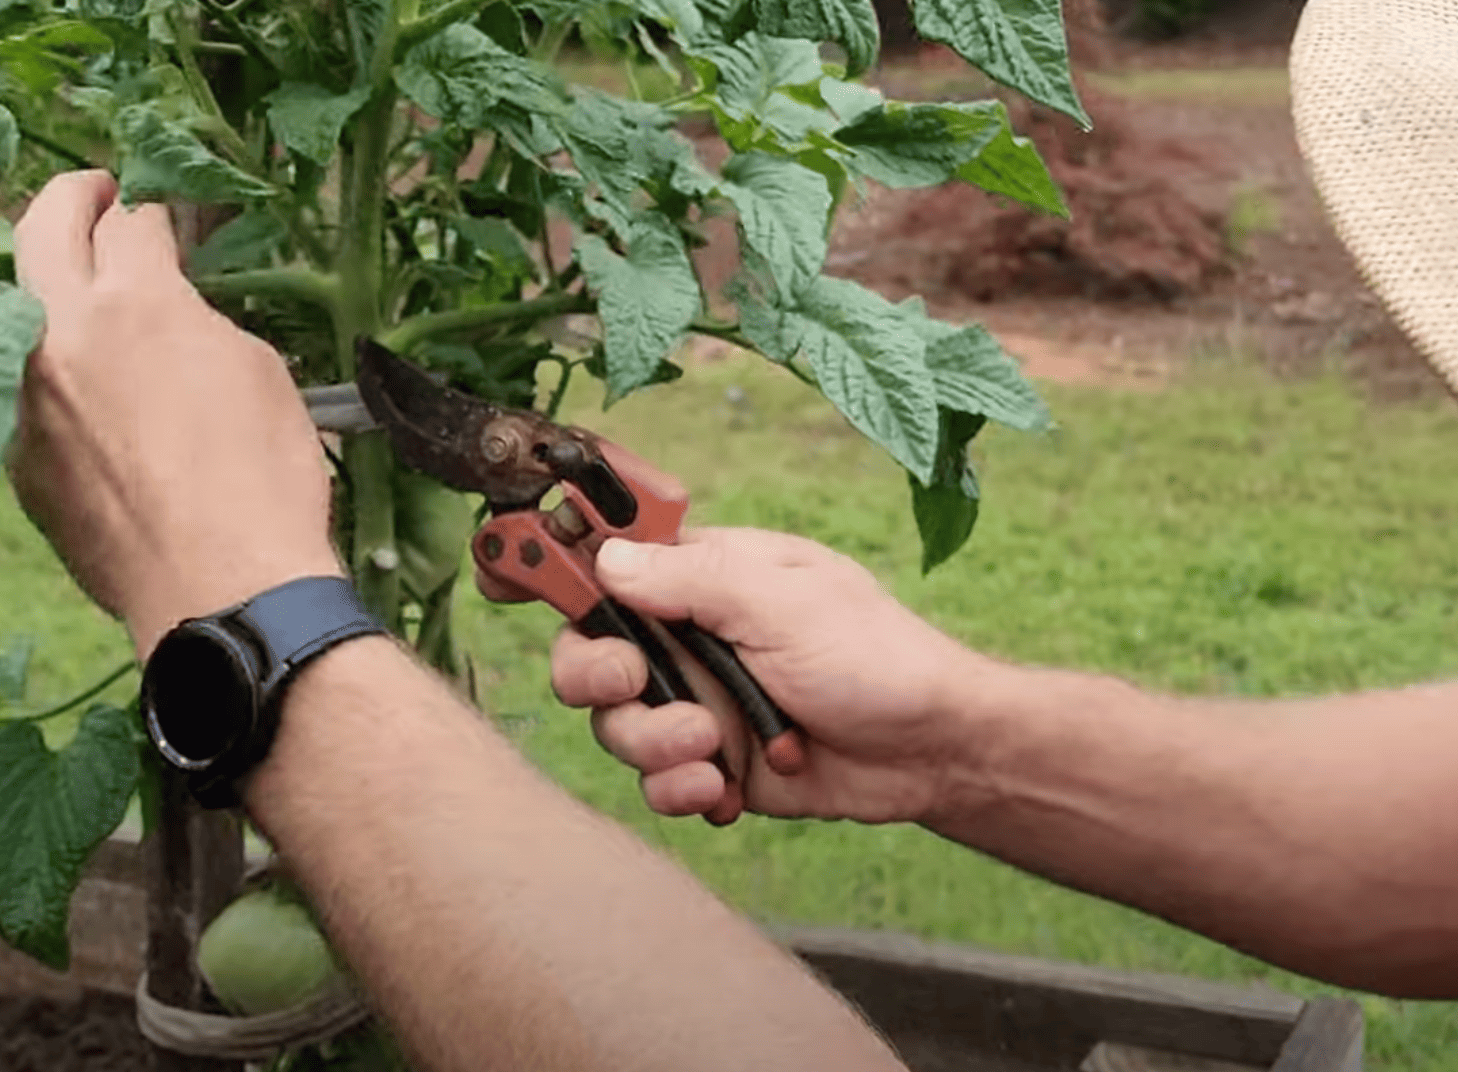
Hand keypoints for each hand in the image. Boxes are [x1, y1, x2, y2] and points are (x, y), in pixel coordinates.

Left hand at [6, 172, 341, 658]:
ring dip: (58, 299)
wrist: (221, 587)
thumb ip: (199, 326)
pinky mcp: (19, 458)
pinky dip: (59, 384)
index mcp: (137, 306)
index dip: (153, 213)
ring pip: (24, 317)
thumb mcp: (259, 375)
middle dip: (70, 202)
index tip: (164, 218)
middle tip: (96, 198)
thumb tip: (176, 318)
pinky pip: (28, 396)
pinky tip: (101, 413)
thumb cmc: (267, 478)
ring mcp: (27, 398)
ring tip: (94, 309)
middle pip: (39, 231)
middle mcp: (61, 335)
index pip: (131, 224)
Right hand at [542, 528, 1001, 826]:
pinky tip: (724, 788)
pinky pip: (658, 782)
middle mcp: (689, 637)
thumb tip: (610, 557)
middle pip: (587, 652)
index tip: (504, 571)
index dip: (550, 562)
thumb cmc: (875, 654)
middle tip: (631, 684)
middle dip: (595, 675)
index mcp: (705, 577)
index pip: (609, 558)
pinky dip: (680, 790)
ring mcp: (697, 702)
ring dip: (651, 743)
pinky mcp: (713, 764)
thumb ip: (692, 578)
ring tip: (711, 747)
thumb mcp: (784, 599)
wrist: (929, 749)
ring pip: (615, 726)